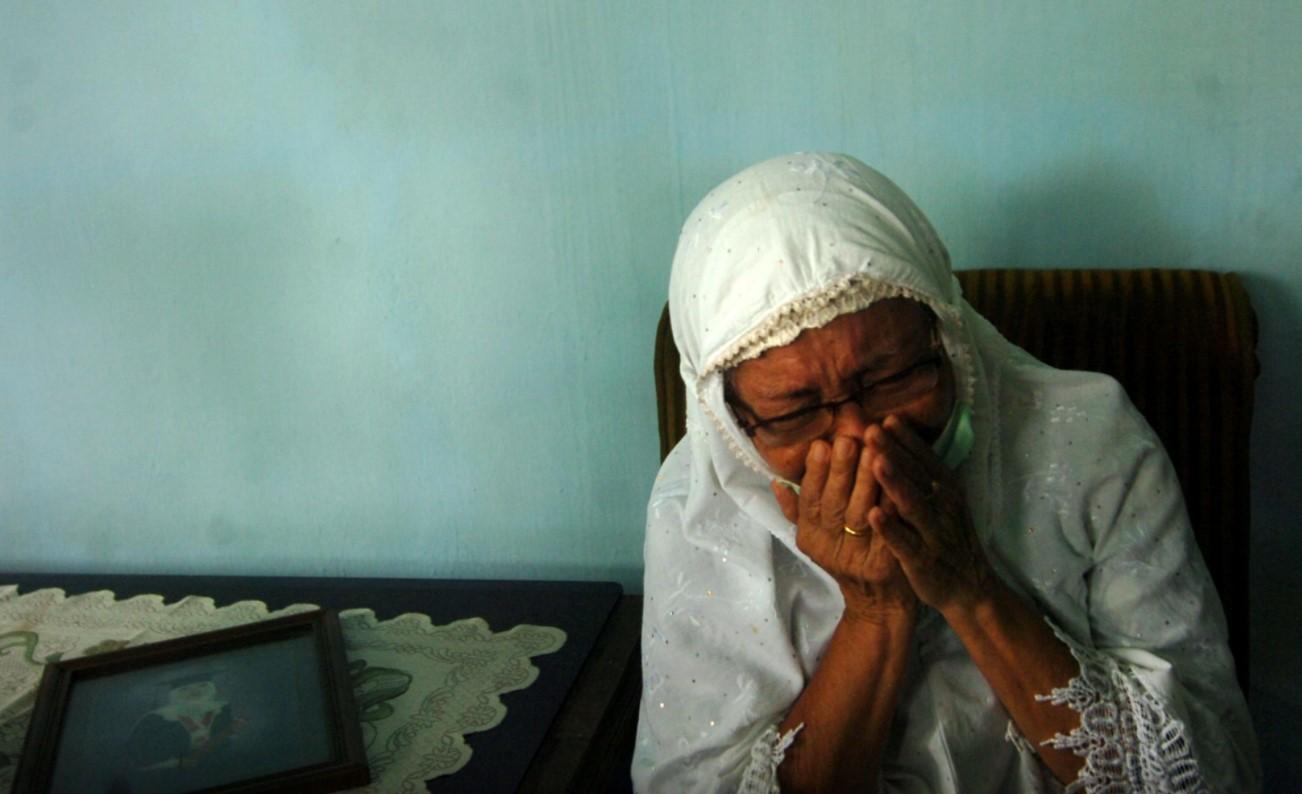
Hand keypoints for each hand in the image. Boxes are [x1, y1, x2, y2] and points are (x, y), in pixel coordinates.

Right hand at [772, 433, 916, 621]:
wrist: (879, 599)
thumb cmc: (847, 555)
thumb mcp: (816, 535)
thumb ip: (796, 509)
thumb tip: (776, 482)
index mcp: (811, 537)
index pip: (808, 500)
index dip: (814, 473)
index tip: (821, 444)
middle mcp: (829, 548)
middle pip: (834, 504)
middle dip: (841, 470)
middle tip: (848, 440)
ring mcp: (856, 558)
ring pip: (860, 513)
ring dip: (867, 480)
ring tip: (874, 450)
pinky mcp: (882, 564)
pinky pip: (887, 527)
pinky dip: (891, 502)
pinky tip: (897, 479)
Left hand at [865, 415, 994, 613]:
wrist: (970, 587)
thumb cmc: (948, 536)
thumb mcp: (944, 500)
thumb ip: (923, 473)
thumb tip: (896, 438)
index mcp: (946, 488)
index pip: (925, 458)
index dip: (907, 439)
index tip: (886, 418)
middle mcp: (943, 506)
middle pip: (916, 475)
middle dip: (894, 452)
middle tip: (871, 430)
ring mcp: (934, 533)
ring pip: (912, 505)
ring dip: (894, 483)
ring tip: (875, 463)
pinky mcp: (923, 560)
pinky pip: (905, 542)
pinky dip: (891, 529)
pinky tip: (874, 515)